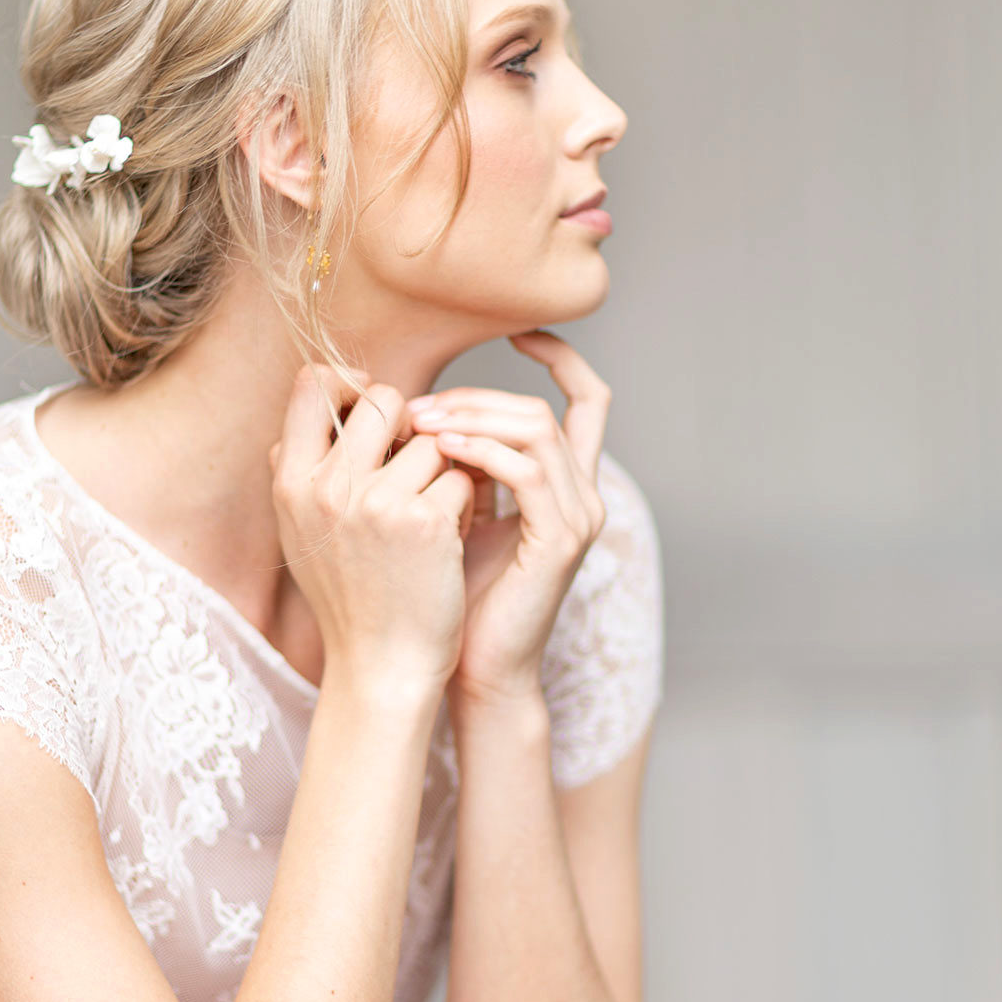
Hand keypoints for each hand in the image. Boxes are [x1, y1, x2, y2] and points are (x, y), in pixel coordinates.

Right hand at [270, 363, 475, 702]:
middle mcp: (327, 488)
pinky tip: (448, 543)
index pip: (312, 385)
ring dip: (442, 472)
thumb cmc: (349, 596)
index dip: (350, 382)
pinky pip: (461, 477)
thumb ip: (303, 464)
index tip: (375, 407)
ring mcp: (376, 503)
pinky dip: (464, 506)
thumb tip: (322, 394)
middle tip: (417, 465)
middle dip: (411, 425)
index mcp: (290, 484)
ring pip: (432, 441)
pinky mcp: (425, 521)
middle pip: (383, 399)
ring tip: (431, 517)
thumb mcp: (301, 530)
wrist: (381, 667)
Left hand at [405, 330, 610, 706]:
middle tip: (417, 408)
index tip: (516, 332)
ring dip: (474, 417)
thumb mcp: (450, 514)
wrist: (462, 669)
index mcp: (564, 485)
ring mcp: (578, 518)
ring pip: (538, 431)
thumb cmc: (447, 596)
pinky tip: (440, 453)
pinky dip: (483, 452)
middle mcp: (582, 496)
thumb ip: (453, 464)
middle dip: (478, 397)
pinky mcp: (560, 542)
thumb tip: (416, 412)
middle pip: (544, 408)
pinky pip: (528, 472)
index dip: (559, 357)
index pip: (586, 400)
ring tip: (419, 425)